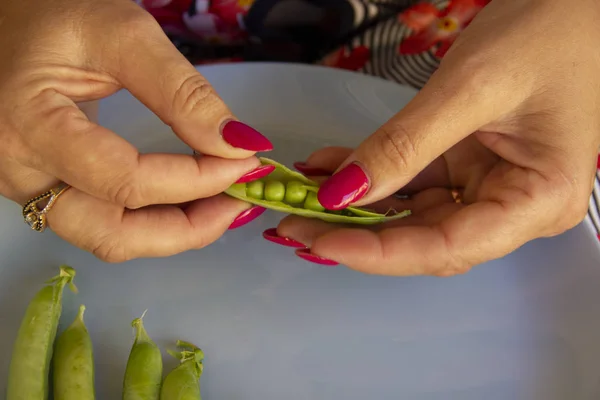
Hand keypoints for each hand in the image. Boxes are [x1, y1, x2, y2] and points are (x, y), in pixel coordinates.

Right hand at [0, 0, 272, 261]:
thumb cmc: (52, 13)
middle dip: (188, 228)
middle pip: (114, 235)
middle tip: (239, 202)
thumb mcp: (121, 34)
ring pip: (110, 238)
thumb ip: (182, 92)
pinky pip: (105, 221)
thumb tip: (239, 143)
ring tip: (222, 204)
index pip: (126, 181)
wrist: (6, 18)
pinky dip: (153, 219)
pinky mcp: (47, 187)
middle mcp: (21, 174)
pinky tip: (189, 200)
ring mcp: (31, 187)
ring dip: (174, 231)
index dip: (196, 180)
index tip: (245, 162)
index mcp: (30, 128)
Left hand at [271, 0, 599, 274]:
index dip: (378, 252)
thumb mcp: (469, 89)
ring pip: (409, 215)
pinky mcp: (465, 166)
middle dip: (355, 233)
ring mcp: (488, 187)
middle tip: (295, 223)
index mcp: (538, 200)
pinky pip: (409, 180)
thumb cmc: (550, 33)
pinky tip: (329, 168)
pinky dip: (369, 174)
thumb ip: (403, 146)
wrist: (571, 4)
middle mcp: (514, 205)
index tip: (322, 240)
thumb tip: (343, 192)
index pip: (446, 247)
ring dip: (354, 205)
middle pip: (422, 239)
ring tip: (302, 196)